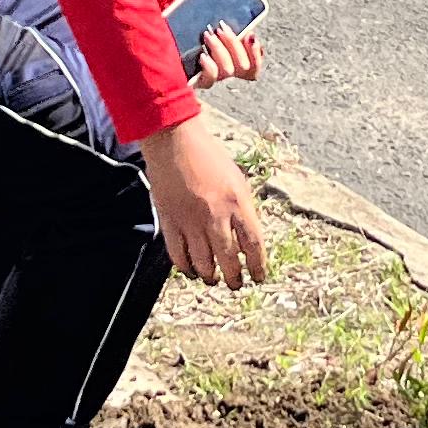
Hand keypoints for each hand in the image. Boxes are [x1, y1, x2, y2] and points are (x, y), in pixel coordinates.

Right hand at [145, 118, 267, 289]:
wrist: (174, 142)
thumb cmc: (209, 158)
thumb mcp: (237, 180)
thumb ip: (243, 210)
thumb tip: (247, 239)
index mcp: (237, 203)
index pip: (253, 244)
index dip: (257, 266)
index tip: (258, 277)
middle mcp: (215, 215)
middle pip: (228, 259)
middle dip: (234, 278)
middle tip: (235, 285)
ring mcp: (190, 220)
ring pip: (202, 262)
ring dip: (210, 276)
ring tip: (213, 280)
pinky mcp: (169, 221)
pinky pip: (178, 254)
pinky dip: (186, 267)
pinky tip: (191, 270)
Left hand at [193, 23, 262, 88]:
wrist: (163, 45)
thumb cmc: (190, 33)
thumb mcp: (209, 29)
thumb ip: (227, 30)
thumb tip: (245, 30)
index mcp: (232, 62)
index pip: (253, 68)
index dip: (257, 55)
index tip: (250, 35)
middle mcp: (225, 73)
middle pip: (243, 66)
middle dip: (234, 44)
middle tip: (220, 28)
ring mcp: (211, 78)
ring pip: (228, 71)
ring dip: (221, 50)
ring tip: (208, 35)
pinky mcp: (196, 81)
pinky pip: (209, 80)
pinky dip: (209, 66)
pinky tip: (202, 55)